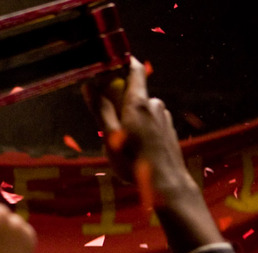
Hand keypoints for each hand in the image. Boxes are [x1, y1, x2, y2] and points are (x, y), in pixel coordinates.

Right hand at [86, 57, 189, 194]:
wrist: (166, 183)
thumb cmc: (135, 162)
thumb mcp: (111, 137)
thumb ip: (101, 109)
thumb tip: (89, 86)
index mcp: (138, 103)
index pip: (133, 69)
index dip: (120, 63)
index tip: (105, 68)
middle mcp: (154, 104)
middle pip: (132, 92)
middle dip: (116, 102)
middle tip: (105, 125)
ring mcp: (163, 116)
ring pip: (139, 109)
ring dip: (127, 119)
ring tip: (120, 144)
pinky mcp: (167, 128)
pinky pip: (148, 121)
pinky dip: (138, 128)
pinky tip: (134, 149)